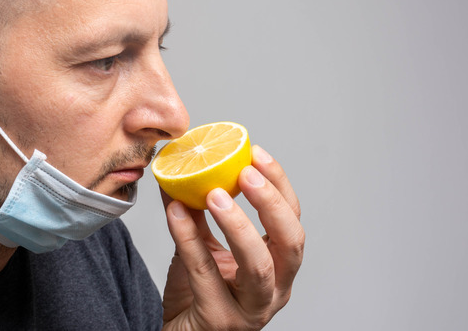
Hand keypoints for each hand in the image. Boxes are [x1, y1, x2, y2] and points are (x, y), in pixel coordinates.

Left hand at [161, 145, 303, 329]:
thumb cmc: (196, 296)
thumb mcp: (202, 246)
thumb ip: (197, 211)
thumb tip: (180, 167)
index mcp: (278, 267)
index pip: (292, 220)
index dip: (278, 186)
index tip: (256, 154)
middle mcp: (274, 289)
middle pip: (291, 243)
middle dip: (271, 205)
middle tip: (245, 174)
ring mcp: (250, 310)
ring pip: (258, 267)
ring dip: (238, 226)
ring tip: (213, 195)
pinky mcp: (219, 319)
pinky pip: (205, 274)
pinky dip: (189, 239)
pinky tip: (175, 213)